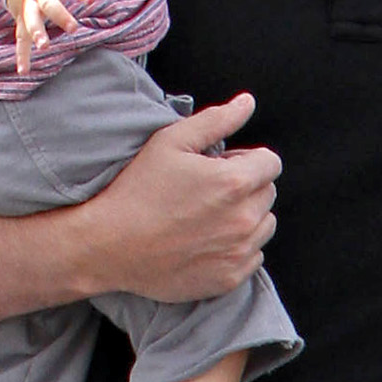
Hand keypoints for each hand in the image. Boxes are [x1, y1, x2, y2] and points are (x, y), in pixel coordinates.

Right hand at [8, 0, 108, 71]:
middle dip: (59, 15)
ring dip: (37, 32)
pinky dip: (21, 55)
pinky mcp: (20, 18)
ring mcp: (28, 5)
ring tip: (44, 47)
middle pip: (49, 3)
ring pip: (31, 19)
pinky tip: (24, 71)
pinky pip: (20, 37)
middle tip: (73, 27)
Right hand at [81, 95, 280, 302]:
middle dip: (246, 187)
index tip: (221, 166)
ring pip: (264, 225)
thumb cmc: (137, 190)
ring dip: (246, 217)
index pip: (271, 163)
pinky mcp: (231, 278)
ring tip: (208, 216)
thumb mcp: (170, 142)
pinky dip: (238, 247)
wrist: (110, 246)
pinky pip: (253, 256)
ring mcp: (240, 252)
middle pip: (268, 193)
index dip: (246, 160)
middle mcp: (245, 219)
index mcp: (235, 182)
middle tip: (208, 190)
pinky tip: (206, 241)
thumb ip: (216, 120)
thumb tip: (247, 103)